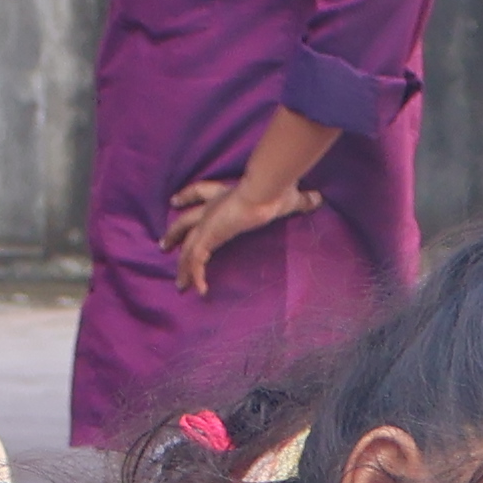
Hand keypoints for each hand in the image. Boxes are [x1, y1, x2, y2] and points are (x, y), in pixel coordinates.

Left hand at [163, 170, 319, 298]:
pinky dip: (196, 276)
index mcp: (225, 195)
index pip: (201, 192)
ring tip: (179, 284)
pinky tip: (198, 291)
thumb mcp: (290, 198)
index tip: (176, 201)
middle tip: (164, 245)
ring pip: (187, 247)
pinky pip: (196, 261)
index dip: (188, 196)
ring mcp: (207, 223)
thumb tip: (318, 198)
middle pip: (185, 221)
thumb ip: (301, 200)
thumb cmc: (275, 191)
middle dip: (174, 234)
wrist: (264, 192)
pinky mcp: (208, 236)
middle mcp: (212, 208)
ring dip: (183, 266)